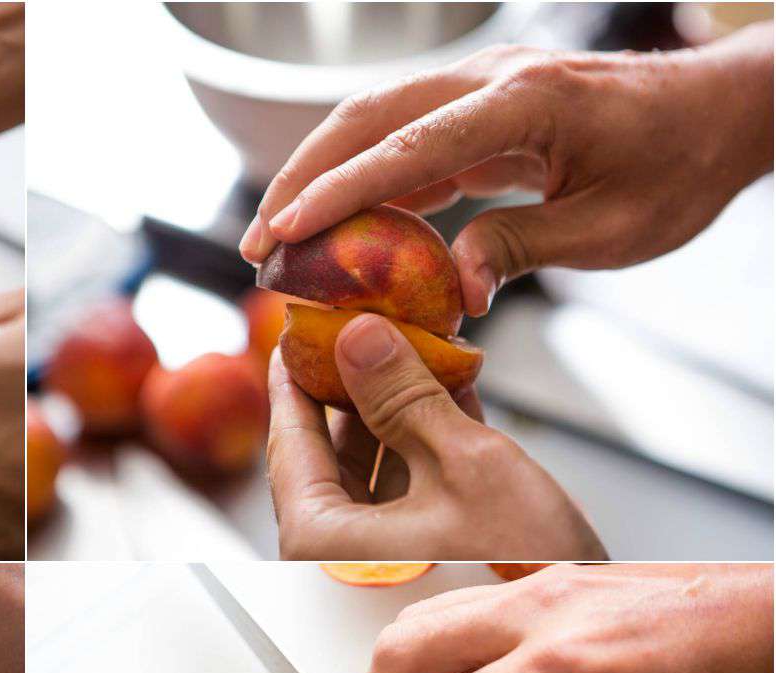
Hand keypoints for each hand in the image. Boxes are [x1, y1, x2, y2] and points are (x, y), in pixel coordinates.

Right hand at [241, 25, 773, 314]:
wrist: (718, 114)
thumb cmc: (678, 169)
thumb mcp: (611, 230)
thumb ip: (523, 248)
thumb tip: (453, 291)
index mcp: (528, 103)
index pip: (409, 146)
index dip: (339, 190)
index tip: (283, 231)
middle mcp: (493, 80)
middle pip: (365, 116)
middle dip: (300, 178)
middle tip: (256, 245)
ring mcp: (482, 86)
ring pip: (372, 118)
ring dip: (317, 173)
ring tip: (277, 238)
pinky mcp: (480, 107)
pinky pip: (401, 134)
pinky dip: (359, 176)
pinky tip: (338, 225)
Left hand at [268, 313, 604, 559]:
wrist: (600, 620)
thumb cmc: (528, 567)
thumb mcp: (464, 462)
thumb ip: (404, 395)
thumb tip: (358, 337)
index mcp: (322, 544)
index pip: (291, 441)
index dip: (296, 376)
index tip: (294, 330)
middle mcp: (337, 558)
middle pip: (329, 453)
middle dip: (353, 385)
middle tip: (357, 327)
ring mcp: (378, 558)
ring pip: (371, 466)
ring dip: (396, 407)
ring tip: (411, 343)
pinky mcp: (418, 556)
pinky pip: (405, 485)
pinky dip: (425, 440)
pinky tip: (445, 386)